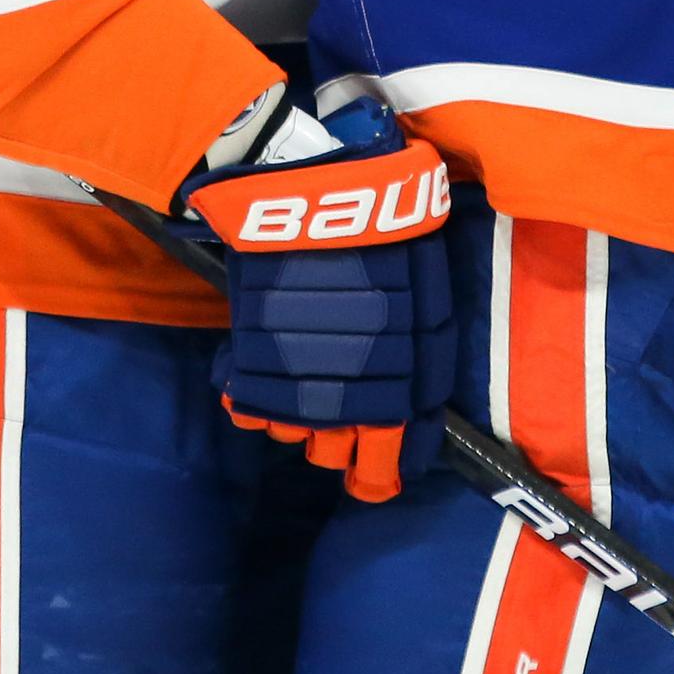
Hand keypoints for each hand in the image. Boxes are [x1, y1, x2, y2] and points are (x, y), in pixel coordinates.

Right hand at [179, 95, 454, 502]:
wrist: (310, 190)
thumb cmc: (378, 226)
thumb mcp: (419, 282)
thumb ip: (419, 338)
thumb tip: (416, 393)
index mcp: (400, 372)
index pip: (390, 449)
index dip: (381, 475)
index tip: (375, 483)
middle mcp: (349, 386)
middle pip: (336, 452)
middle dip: (338, 449)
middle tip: (337, 434)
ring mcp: (296, 376)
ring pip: (295, 433)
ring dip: (299, 421)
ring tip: (303, 389)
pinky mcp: (254, 359)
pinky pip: (253, 410)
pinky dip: (257, 402)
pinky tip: (264, 380)